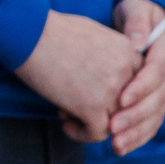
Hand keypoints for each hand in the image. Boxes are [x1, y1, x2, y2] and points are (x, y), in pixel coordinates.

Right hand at [14, 10, 138, 142]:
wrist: (28, 33)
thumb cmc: (52, 30)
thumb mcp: (94, 35)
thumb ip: (110, 55)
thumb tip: (105, 75)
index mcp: (129, 51)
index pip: (136, 85)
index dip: (115, 91)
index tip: (93, 90)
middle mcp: (127, 71)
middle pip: (127, 104)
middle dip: (104, 107)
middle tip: (77, 102)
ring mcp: (112, 90)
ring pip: (115, 122)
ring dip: (91, 121)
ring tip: (67, 112)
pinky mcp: (93, 106)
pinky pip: (97, 133)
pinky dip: (82, 133)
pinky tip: (66, 125)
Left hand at [108, 0, 164, 155]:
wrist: (140, 24)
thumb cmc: (134, 14)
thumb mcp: (135, 9)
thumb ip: (137, 24)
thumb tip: (138, 42)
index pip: (159, 71)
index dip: (141, 86)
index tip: (120, 99)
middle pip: (159, 98)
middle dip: (136, 115)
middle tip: (112, 127)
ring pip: (157, 114)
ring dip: (137, 131)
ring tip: (116, 144)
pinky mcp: (160, 100)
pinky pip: (152, 121)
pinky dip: (138, 135)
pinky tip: (122, 146)